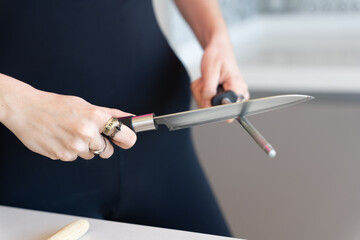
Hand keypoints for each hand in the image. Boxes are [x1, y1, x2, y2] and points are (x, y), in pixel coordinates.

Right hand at [2, 81, 135, 160]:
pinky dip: (69, 150)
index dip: (127, 140)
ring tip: (69, 133)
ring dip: (83, 147)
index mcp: (96, 116)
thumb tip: (129, 117)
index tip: (124, 140)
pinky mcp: (63, 156)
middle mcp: (88, 132)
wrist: (26, 109)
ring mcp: (75, 146)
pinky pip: (74, 157)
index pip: (126, 137)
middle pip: (108, 151)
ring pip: (90, 155)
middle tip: (88, 134)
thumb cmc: (56, 105)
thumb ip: (109, 113)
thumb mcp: (85, 105)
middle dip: (101, 145)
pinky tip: (60, 138)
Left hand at [191, 36, 248, 107]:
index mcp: (237, 87)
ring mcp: (231, 96)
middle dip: (204, 97)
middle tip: (205, 83)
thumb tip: (207, 107)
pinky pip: (208, 102)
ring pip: (210, 106)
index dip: (215, 106)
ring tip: (206, 81)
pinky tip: (206, 84)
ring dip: (202, 94)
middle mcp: (237, 94)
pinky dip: (202, 93)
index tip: (207, 96)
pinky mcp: (224, 96)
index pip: (229, 109)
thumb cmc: (217, 56)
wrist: (218, 49)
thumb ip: (208, 91)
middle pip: (217, 109)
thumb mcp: (210, 72)